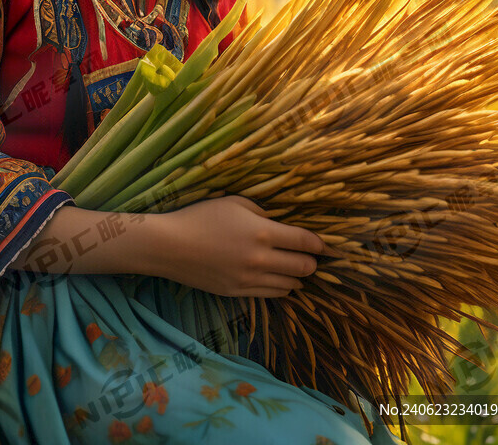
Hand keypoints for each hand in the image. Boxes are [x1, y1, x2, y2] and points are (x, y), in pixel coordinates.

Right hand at [156, 195, 323, 297]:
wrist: (171, 246)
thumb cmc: (202, 216)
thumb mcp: (235, 202)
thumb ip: (262, 211)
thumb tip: (280, 221)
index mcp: (263, 232)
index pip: (305, 242)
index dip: (320, 244)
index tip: (326, 245)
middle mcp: (262, 259)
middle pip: (304, 267)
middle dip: (312, 262)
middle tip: (311, 256)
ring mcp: (250, 279)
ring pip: (291, 284)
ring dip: (298, 277)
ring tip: (296, 269)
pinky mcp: (239, 293)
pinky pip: (272, 295)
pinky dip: (282, 287)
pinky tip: (281, 280)